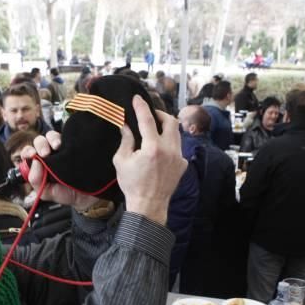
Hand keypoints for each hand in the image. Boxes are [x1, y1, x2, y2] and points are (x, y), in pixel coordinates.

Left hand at [22, 131, 98, 210]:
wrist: (90, 195)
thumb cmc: (68, 194)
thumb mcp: (47, 193)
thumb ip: (36, 180)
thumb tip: (35, 163)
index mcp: (40, 166)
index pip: (28, 154)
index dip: (28, 152)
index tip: (32, 154)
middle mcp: (49, 156)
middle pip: (39, 142)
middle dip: (40, 145)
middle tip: (46, 153)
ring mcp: (62, 149)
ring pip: (51, 136)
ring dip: (51, 138)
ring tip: (57, 146)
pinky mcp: (72, 145)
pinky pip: (65, 135)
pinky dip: (63, 136)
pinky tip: (65, 144)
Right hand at [112, 95, 186, 224]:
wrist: (148, 205)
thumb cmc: (132, 184)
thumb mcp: (122, 161)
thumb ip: (126, 140)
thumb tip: (126, 126)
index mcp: (152, 148)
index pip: (147, 119)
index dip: (141, 106)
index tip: (136, 98)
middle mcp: (169, 150)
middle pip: (170, 121)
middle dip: (160, 114)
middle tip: (150, 115)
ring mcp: (179, 157)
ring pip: (176, 133)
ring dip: (165, 128)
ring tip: (154, 131)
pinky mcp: (182, 164)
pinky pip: (177, 147)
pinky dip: (169, 144)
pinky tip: (159, 150)